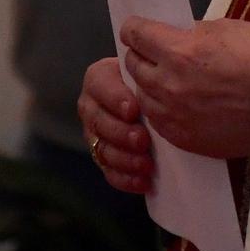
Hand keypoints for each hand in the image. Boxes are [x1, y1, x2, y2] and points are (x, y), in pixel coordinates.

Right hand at [79, 56, 154, 194]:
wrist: (158, 99)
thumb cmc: (154, 79)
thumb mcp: (149, 69)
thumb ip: (148, 71)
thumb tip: (157, 73)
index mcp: (98, 78)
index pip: (100, 85)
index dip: (115, 99)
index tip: (134, 110)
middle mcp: (91, 106)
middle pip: (99, 121)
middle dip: (121, 133)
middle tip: (143, 140)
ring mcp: (94, 134)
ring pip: (103, 149)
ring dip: (125, 159)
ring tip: (146, 165)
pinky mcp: (102, 156)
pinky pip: (109, 171)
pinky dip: (125, 178)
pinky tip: (143, 181)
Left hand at [120, 17, 249, 159]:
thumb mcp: (225, 28)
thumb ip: (192, 32)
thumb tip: (177, 36)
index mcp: (178, 51)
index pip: (135, 34)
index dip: (135, 28)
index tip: (138, 30)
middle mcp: (168, 85)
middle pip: (133, 65)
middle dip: (141, 55)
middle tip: (153, 53)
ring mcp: (174, 116)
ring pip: (141, 97)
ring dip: (149, 85)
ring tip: (168, 82)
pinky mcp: (185, 139)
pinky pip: (157, 122)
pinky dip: (162, 110)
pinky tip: (178, 105)